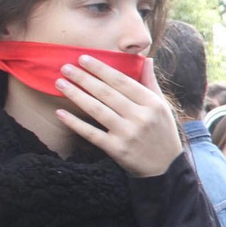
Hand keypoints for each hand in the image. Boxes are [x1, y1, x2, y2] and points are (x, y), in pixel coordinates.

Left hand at [55, 56, 182, 177]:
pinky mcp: (117, 149)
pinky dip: (75, 123)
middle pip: (107, 93)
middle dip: (84, 78)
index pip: (122, 81)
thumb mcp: (162, 106)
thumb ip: (151, 82)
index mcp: (152, 103)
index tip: (83, 59)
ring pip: (97, 110)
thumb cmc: (162, 132)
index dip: (101, 69)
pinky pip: (91, 133)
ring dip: (76, 95)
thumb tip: (145, 59)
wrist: (165, 167)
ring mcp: (128, 134)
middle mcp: (140, 117)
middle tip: (65, 67)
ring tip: (60, 83)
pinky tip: (60, 113)